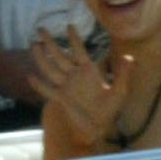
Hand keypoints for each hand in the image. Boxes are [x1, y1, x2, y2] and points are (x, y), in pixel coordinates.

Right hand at [30, 25, 132, 146]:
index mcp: (88, 73)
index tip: (69, 26)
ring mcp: (65, 88)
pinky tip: (30, 76)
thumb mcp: (118, 94)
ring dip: (41, 58)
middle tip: (41, 29)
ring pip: (51, 69)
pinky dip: (39, 84)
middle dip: (51, 43)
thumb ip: (123, 75)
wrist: (93, 133)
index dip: (74, 40)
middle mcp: (74, 77)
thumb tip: (130, 57)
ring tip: (33, 45)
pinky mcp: (58, 100)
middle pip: (60, 56)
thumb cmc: (106, 114)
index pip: (79, 52)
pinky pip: (47, 90)